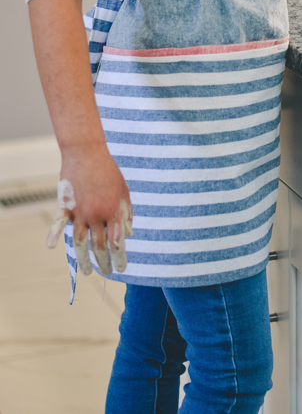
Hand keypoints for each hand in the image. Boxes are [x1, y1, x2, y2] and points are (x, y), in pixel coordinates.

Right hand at [46, 146, 132, 276]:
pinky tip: (51, 247)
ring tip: (87, 272)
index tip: (121, 269)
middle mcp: (95, 215)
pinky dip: (53, 235)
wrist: (86, 152)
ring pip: (80, 242)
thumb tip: (128, 233)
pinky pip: (58, 224)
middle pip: (98, 246)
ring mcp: (78, 211)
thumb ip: (126, 212)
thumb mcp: (123, 190)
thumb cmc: (108, 170)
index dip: (119, 258)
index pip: (116, 243)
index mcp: (112, 211)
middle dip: (103, 262)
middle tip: (107, 273)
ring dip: (83, 259)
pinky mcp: (65, 205)